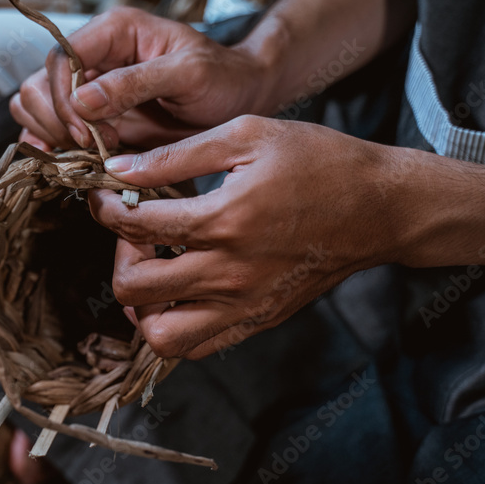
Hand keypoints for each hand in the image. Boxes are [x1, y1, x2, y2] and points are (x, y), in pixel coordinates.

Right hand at [9, 7, 275, 151]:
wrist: (238, 99)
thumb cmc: (221, 78)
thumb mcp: (188, 74)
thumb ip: (135, 83)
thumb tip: (82, 100)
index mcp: (112, 33)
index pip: (59, 61)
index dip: (65, 101)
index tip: (90, 135)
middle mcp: (91, 57)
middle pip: (37, 88)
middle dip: (58, 124)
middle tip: (97, 146)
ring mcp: (86, 89)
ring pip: (33, 110)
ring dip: (55, 138)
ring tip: (96, 152)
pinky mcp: (88, 119)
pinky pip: (49, 132)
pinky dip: (55, 151)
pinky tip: (81, 163)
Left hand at [88, 115, 401, 359]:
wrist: (380, 208)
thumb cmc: (319, 162)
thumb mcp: (247, 136)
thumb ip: (177, 155)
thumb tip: (119, 169)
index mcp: (224, 219)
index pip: (135, 225)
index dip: (105, 207)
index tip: (104, 195)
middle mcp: (229, 272)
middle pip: (134, 288)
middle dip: (119, 255)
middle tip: (133, 233)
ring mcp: (243, 304)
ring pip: (160, 335)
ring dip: (142, 304)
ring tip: (154, 270)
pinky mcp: (256, 320)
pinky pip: (195, 347)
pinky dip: (173, 328)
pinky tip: (178, 292)